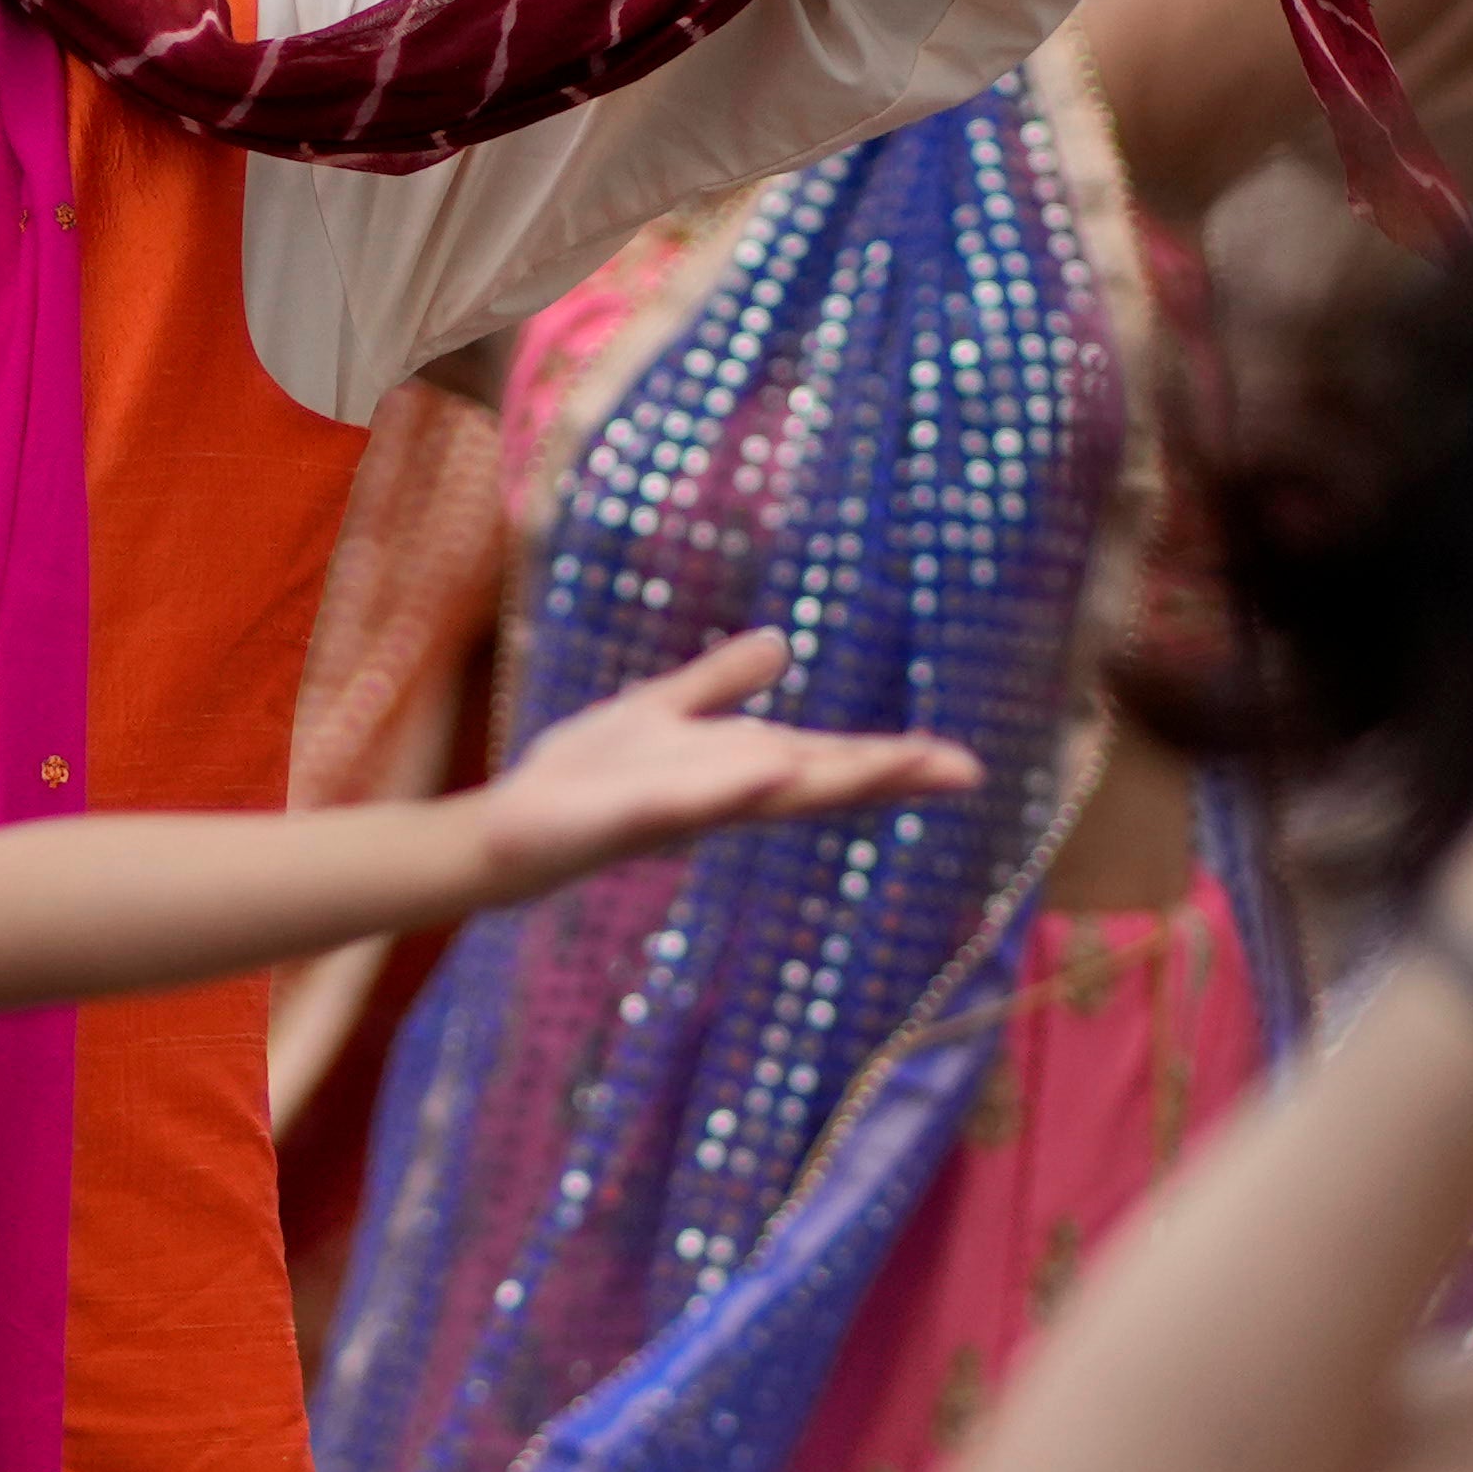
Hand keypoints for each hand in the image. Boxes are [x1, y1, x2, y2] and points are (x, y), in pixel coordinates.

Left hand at [463, 636, 988, 889]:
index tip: (962, 765)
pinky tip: (767, 774)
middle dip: (886, 773)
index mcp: (734, 769)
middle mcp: (720, 794)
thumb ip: (720, 683)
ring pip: (765, 794)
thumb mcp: (661, 711)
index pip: (828, 760)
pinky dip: (726, 791)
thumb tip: (781, 644)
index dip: (892, 761)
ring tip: (890, 763)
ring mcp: (680, 809)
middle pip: (817, 780)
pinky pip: (685, 804)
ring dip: (825, 778)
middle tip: (959, 771)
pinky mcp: (629, 818)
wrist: (510, 827)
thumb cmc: (584, 778)